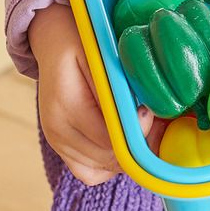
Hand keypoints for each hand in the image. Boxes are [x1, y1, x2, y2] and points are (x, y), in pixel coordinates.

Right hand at [30, 3, 164, 185]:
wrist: (52, 39)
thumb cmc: (80, 40)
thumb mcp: (100, 53)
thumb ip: (117, 87)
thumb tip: (142, 116)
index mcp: (65, 104)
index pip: (109, 139)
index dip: (138, 132)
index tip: (153, 111)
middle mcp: (56, 129)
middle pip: (108, 158)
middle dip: (138, 145)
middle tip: (157, 122)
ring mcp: (56, 141)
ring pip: (101, 169)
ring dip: (126, 155)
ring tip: (142, 128)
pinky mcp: (61, 147)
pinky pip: (90, 172)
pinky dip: (110, 162)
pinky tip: (122, 140)